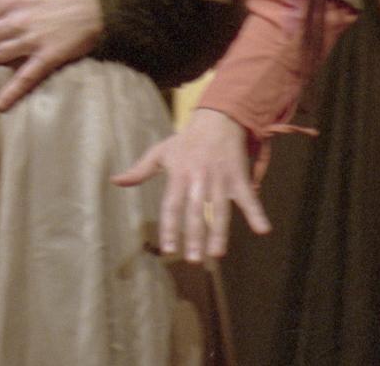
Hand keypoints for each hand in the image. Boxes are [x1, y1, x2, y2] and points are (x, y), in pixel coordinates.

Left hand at [111, 108, 270, 261]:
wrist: (218, 119)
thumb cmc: (186, 140)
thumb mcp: (161, 152)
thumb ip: (140, 170)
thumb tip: (115, 181)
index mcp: (179, 175)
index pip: (171, 205)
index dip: (170, 227)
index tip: (168, 249)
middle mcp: (198, 179)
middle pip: (196, 212)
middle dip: (195, 236)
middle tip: (194, 260)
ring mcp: (220, 179)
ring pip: (219, 209)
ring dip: (219, 232)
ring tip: (217, 254)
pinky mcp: (238, 177)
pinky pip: (248, 198)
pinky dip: (256, 213)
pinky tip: (263, 230)